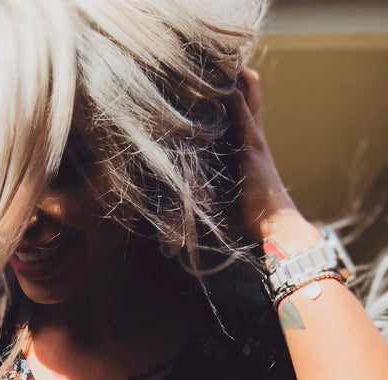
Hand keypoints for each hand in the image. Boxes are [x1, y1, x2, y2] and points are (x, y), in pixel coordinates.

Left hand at [225, 68, 319, 251]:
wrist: (276, 227)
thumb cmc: (252, 217)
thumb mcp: (231, 191)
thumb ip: (217, 177)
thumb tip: (191, 179)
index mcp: (250, 147)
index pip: (243, 108)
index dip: (233, 90)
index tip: (214, 78)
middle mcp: (254, 139)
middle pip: (248, 97)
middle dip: (235, 79)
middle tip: (215, 63)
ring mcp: (255, 142)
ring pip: (247, 101)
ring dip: (234, 82)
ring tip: (216, 64)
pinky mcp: (252, 150)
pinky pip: (243, 118)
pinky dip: (235, 100)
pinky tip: (225, 86)